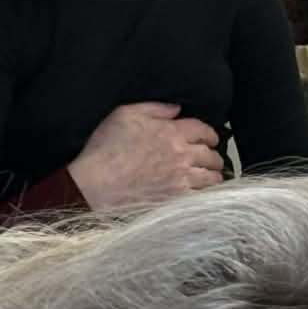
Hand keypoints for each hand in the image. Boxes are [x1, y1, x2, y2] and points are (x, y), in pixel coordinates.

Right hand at [68, 102, 223, 210]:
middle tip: (212, 159)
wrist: (92, 184)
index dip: (209, 134)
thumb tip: (177, 109)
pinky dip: (204, 194)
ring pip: (210, 178)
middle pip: (211, 155)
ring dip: (213, 176)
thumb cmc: (104, 148)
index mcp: (173, 132)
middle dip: (213, 156)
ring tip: (212, 177)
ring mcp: (180, 179)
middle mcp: (182, 155)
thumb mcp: (125, 114)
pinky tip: (202, 194)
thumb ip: (155, 108)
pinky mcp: (174, 199)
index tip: (210, 139)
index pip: (204, 130)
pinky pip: (200, 196)